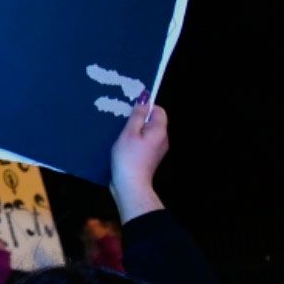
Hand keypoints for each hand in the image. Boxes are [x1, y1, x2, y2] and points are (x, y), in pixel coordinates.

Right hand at [110, 99, 167, 222]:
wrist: (130, 185)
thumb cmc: (128, 157)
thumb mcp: (129, 132)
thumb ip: (137, 115)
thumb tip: (145, 99)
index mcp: (160, 130)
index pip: (159, 110)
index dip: (146, 107)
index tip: (130, 112)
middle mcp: (163, 139)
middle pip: (153, 122)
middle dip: (139, 120)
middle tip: (122, 124)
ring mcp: (158, 150)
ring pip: (148, 133)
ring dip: (135, 132)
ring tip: (120, 136)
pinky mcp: (150, 158)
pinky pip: (145, 144)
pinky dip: (135, 142)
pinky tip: (123, 147)